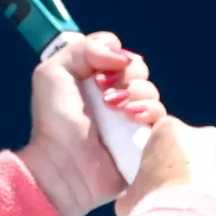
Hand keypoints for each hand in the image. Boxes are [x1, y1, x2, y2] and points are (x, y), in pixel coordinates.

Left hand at [17, 31, 166, 215]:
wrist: (64, 165)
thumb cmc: (54, 122)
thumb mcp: (54, 73)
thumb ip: (84, 49)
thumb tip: (121, 53)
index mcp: (94, 80)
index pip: (119, 56)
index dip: (114, 59)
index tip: (96, 75)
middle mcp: (115, 97)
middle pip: (139, 70)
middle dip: (126, 77)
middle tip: (105, 94)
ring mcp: (131, 119)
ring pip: (152, 91)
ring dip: (136, 94)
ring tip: (115, 110)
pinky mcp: (145, 139)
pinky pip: (162, 116)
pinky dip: (149, 111)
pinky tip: (132, 118)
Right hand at [117, 117, 215, 215]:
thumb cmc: (147, 212)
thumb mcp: (126, 195)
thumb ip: (136, 185)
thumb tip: (137, 195)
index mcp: (172, 131)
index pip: (167, 135)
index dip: (162, 157)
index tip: (158, 177)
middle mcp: (207, 137)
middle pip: (199, 148)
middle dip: (192, 167)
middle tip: (179, 196)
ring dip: (214, 186)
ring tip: (199, 213)